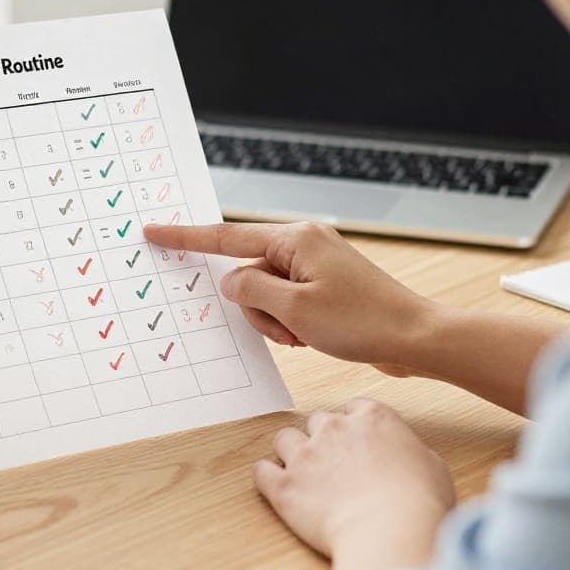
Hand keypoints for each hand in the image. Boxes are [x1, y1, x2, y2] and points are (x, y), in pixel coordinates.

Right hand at [144, 222, 436, 366]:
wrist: (415, 338)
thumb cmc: (363, 322)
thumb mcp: (294, 310)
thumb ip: (251, 291)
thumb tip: (232, 283)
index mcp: (295, 239)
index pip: (227, 238)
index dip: (186, 237)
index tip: (154, 231)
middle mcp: (304, 244)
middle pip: (248, 274)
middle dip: (257, 308)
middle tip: (288, 328)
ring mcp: (315, 265)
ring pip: (265, 294)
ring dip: (276, 321)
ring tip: (307, 334)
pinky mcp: (324, 286)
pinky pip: (285, 303)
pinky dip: (290, 323)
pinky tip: (315, 335)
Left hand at [255, 399, 455, 569]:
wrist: (390, 530)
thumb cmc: (419, 502)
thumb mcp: (432, 466)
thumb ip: (410, 451)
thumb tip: (404, 457)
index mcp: (373, 418)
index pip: (355, 407)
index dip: (355, 426)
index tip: (357, 442)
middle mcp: (334, 429)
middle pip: (318, 421)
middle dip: (324, 440)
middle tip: (333, 465)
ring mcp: (305, 455)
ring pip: (285, 438)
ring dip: (292, 453)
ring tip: (302, 474)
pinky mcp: (284, 485)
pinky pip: (261, 470)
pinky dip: (267, 477)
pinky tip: (276, 485)